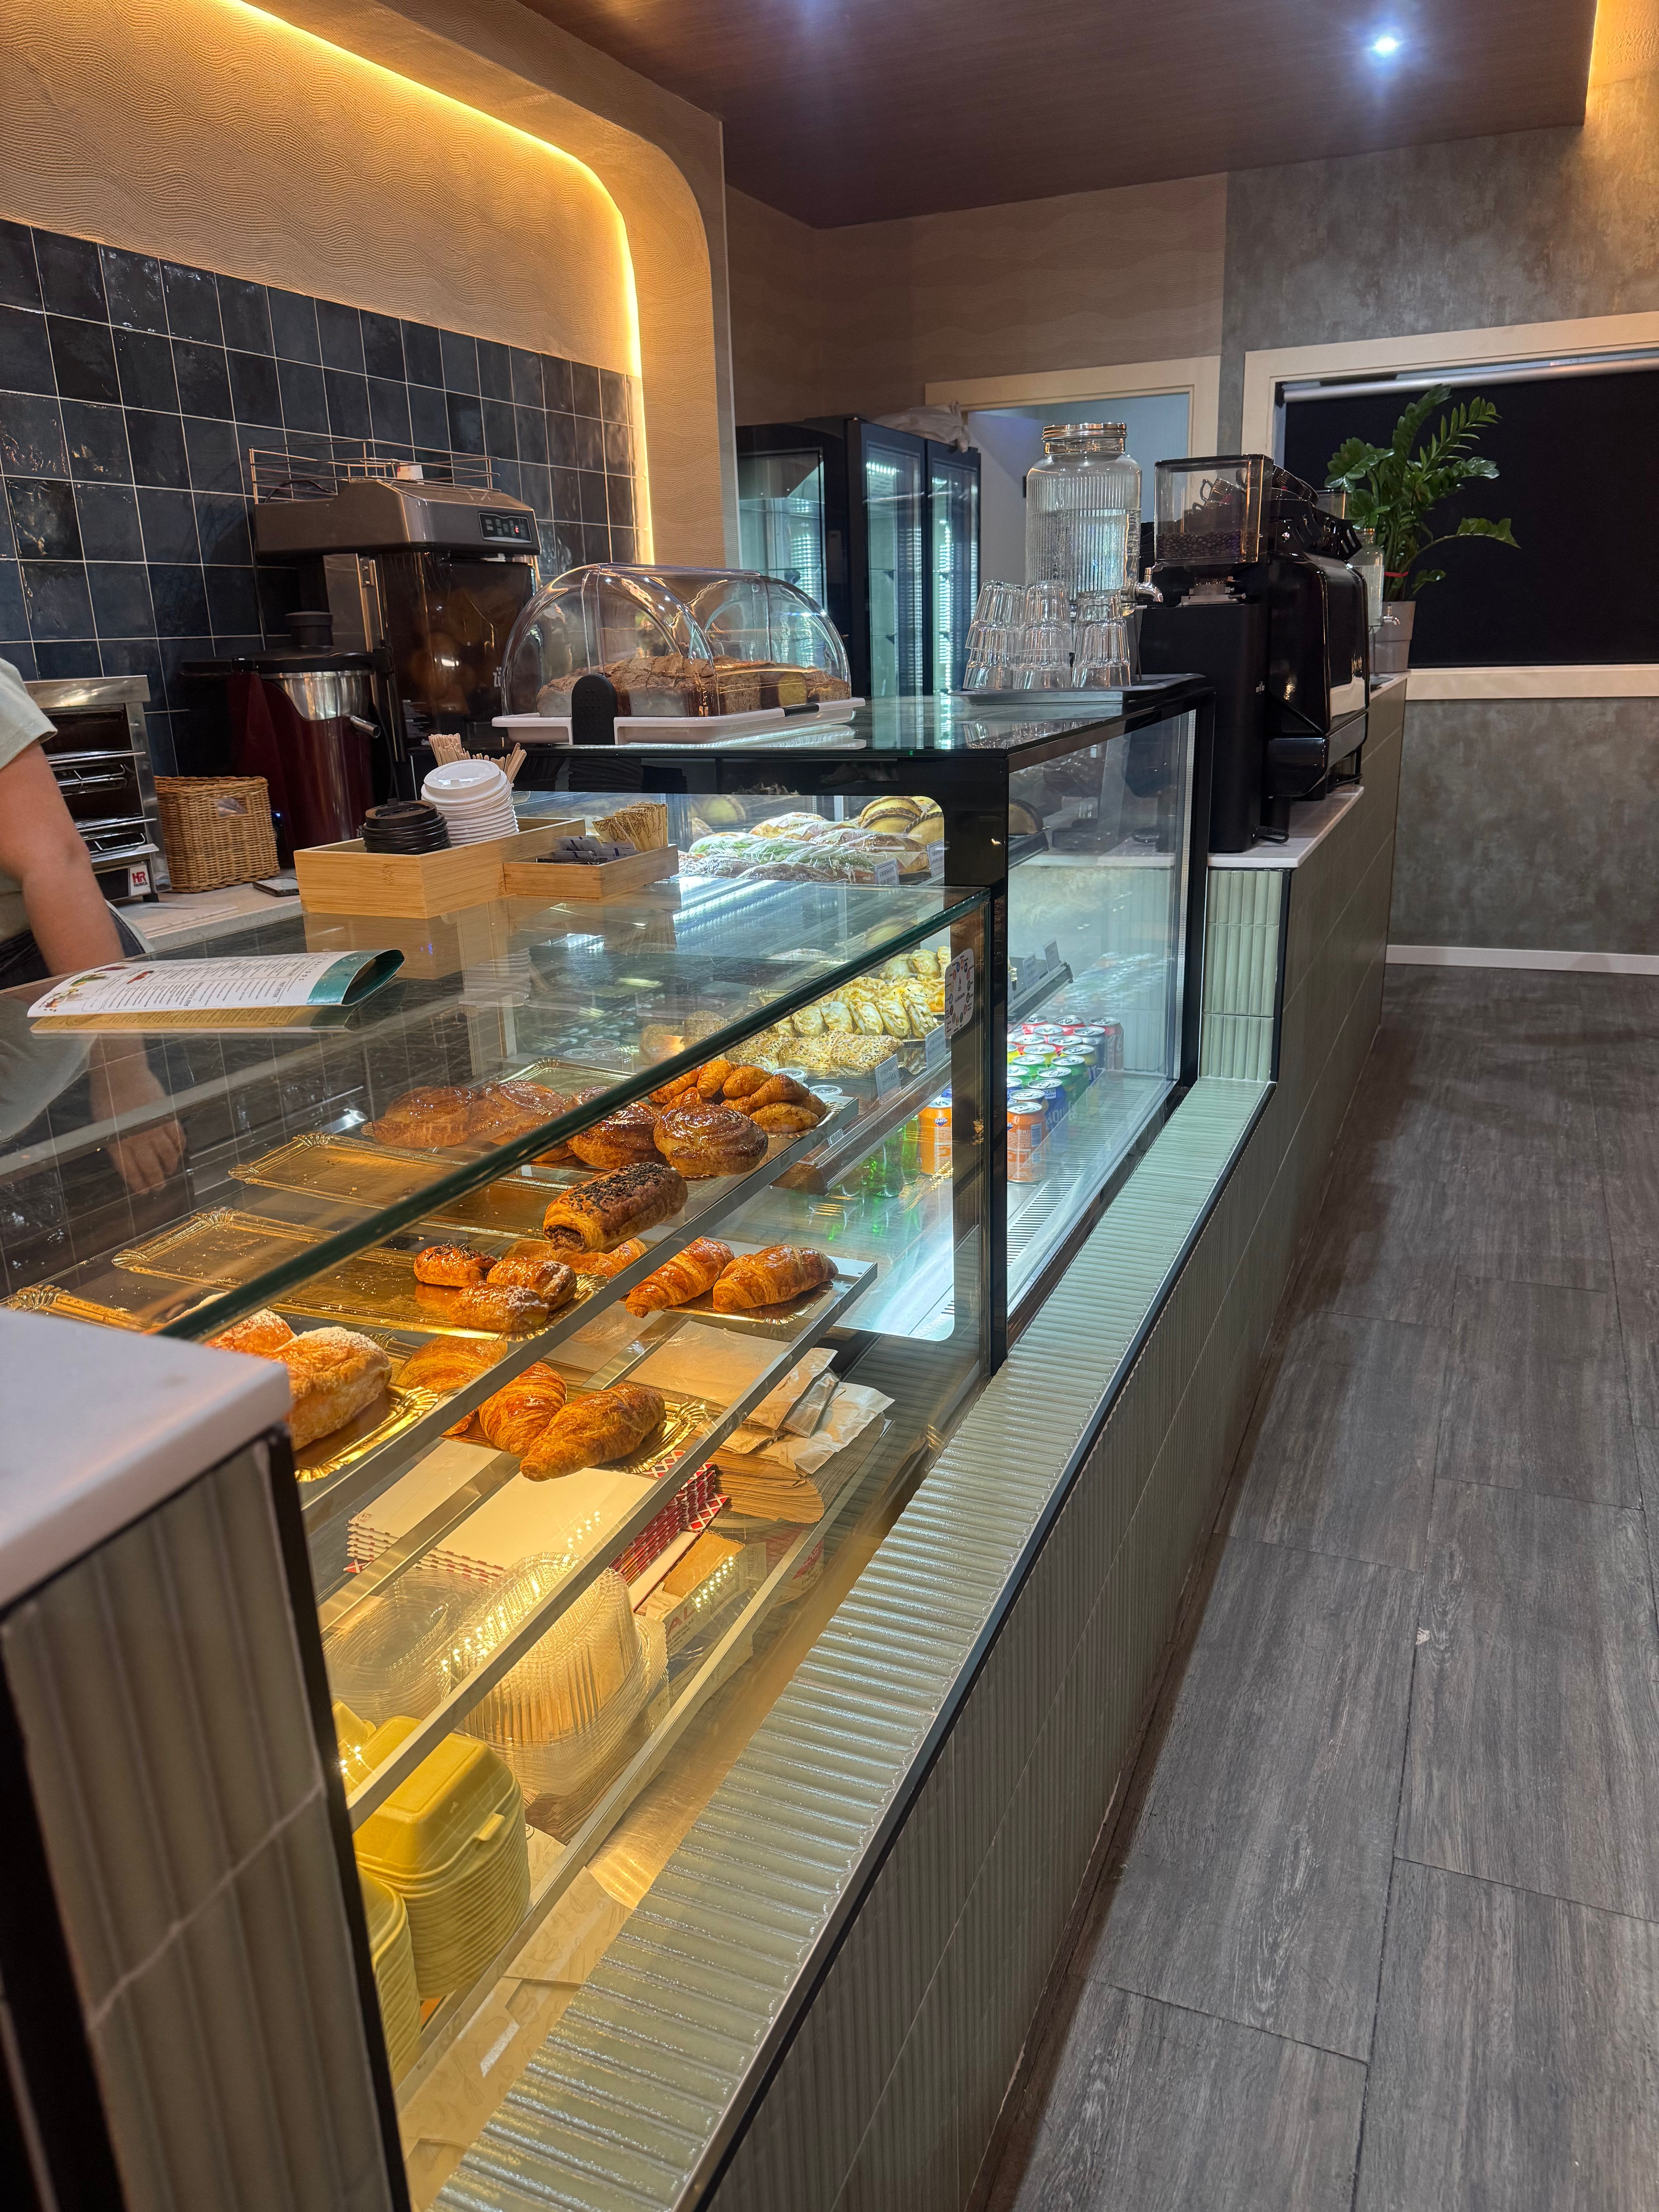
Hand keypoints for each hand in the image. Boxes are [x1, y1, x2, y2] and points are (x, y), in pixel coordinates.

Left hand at [89, 1042, 184, 1194]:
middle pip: (151, 1167)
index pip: (131, 1171)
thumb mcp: (103, 1126)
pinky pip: (178, 1138)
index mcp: (118, 1142)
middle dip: (156, 1180)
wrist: (121, 1073)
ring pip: (167, 1155)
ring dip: (170, 1165)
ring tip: (169, 1170)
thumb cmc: (107, 1098)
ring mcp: (155, 1128)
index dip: (138, 1184)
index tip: (144, 1192)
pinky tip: (179, 1152)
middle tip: (159, 1187)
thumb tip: (129, 1162)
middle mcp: (137, 1139)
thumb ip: (115, 1144)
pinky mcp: (167, 1117)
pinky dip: (180, 1147)